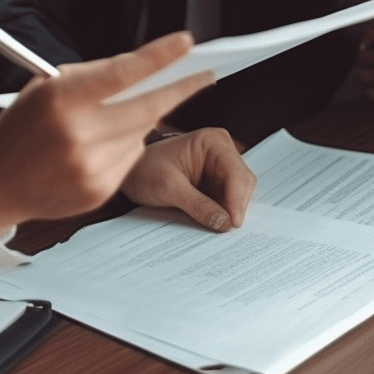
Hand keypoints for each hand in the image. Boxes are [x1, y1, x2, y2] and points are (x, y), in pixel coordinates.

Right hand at [0, 32, 213, 233]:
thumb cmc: (24, 124)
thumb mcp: (49, 86)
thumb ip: (97, 76)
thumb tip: (147, 67)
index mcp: (62, 100)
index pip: (123, 73)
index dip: (159, 57)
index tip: (186, 43)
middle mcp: (79, 135)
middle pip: (148, 107)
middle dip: (180, 88)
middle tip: (203, 73)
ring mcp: (91, 168)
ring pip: (142, 132)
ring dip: (140, 118)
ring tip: (107, 119)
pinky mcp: (99, 192)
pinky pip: (131, 158)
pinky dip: (126, 145)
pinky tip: (96, 147)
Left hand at [120, 128, 256, 231]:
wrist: (131, 171)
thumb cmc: (145, 170)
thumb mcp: (168, 188)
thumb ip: (198, 205)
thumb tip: (225, 223)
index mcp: (212, 142)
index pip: (235, 172)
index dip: (237, 199)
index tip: (232, 224)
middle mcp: (222, 151)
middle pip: (243, 183)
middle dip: (236, 207)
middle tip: (226, 232)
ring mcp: (220, 167)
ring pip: (239, 194)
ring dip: (231, 212)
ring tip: (220, 231)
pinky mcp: (215, 182)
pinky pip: (228, 200)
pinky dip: (224, 213)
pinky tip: (216, 225)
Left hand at [357, 21, 373, 121]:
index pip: (369, 38)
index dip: (368, 38)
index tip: (368, 40)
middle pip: (362, 58)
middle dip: (365, 55)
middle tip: (370, 55)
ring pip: (361, 76)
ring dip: (365, 71)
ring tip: (372, 71)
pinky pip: (368, 94)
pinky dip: (370, 88)